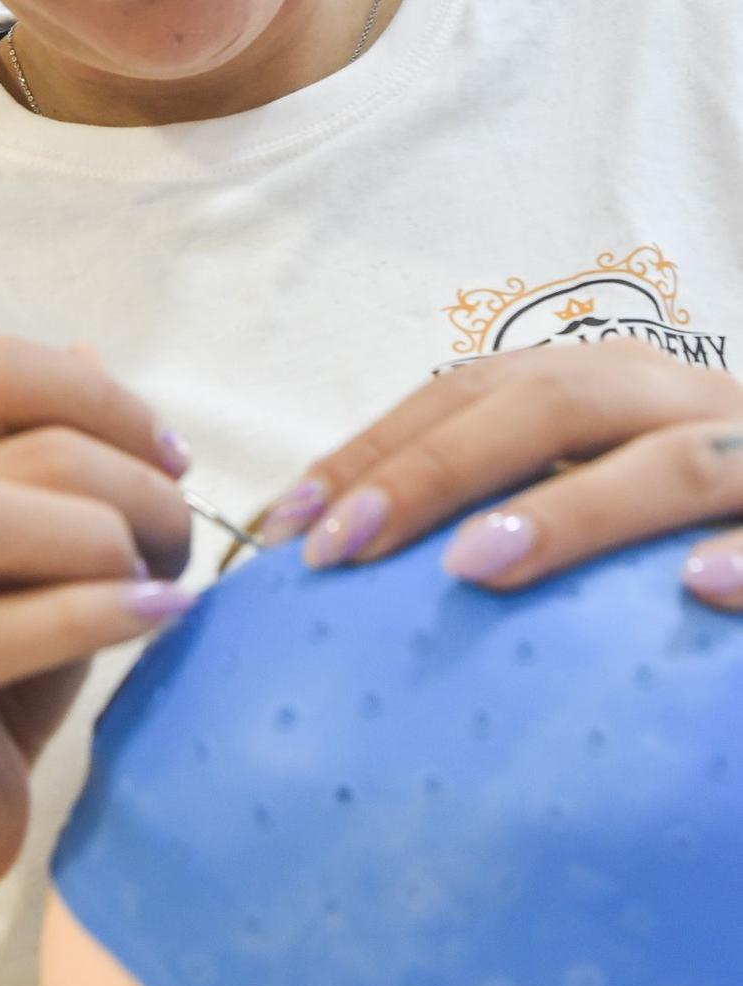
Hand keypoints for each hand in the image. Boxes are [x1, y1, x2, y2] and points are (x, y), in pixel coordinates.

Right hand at [0, 338, 193, 921]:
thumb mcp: (34, 562)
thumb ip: (54, 462)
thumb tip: (87, 350)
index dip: (99, 397)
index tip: (169, 459)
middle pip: (18, 445)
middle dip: (131, 481)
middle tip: (182, 543)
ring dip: (100, 536)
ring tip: (159, 580)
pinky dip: (86, 617)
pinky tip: (153, 619)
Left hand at [262, 340, 742, 609]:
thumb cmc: (707, 523)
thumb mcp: (608, 497)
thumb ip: (513, 509)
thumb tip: (351, 567)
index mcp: (619, 391)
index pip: (475, 395)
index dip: (377, 446)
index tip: (285, 522)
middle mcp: (688, 403)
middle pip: (554, 403)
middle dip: (436, 467)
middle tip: (341, 548)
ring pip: (673, 464)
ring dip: (572, 511)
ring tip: (473, 567)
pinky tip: (692, 594)